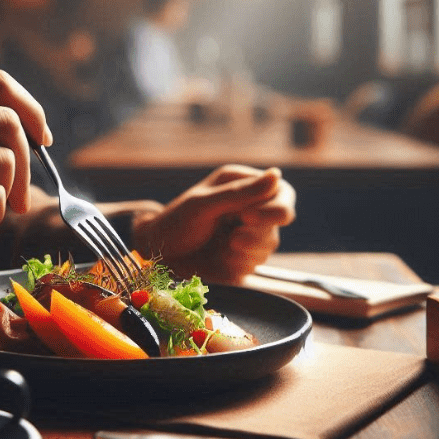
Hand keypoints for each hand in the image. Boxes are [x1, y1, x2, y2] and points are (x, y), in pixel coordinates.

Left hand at [131, 165, 295, 282]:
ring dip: (245, 250)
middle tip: (234, 240)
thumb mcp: (203, 205)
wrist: (157, 258)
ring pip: (269, 245)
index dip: (276, 207)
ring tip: (220, 247)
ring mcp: (248, 233)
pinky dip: (238, 263)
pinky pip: (256, 264)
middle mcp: (250, 207)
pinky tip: (220, 257)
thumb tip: (277, 174)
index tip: (248, 217)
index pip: (282, 192)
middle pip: (280, 220)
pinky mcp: (243, 258)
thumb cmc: (175, 223)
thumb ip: (240, 193)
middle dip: (259, 233)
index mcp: (242, 185)